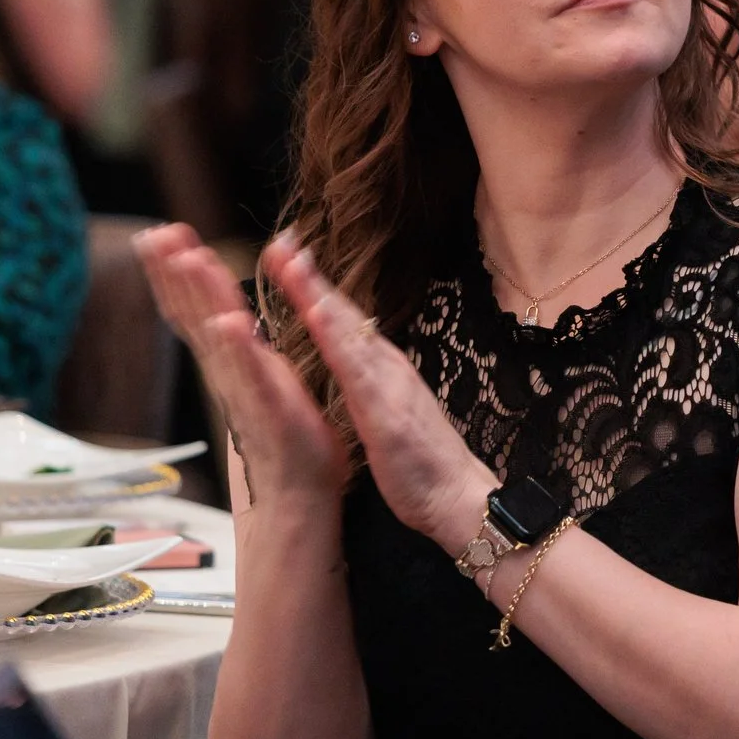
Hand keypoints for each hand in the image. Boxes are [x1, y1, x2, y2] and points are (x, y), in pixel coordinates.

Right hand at [133, 224, 347, 504]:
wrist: (296, 495)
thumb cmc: (284, 437)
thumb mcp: (259, 377)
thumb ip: (244, 344)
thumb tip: (228, 311)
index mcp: (230, 360)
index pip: (194, 307)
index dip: (176, 271)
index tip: (161, 232)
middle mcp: (228, 372)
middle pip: (193, 313)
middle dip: (174, 272)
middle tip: (156, 233)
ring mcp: (245, 390)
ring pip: (215, 335)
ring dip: (199, 297)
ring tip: (187, 258)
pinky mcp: (270, 410)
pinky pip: (251, 376)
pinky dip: (238, 349)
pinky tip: (228, 323)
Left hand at [258, 230, 499, 553]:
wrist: (457, 497)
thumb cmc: (422, 462)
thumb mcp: (388, 411)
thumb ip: (371, 382)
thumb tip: (353, 361)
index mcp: (380, 368)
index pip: (343, 320)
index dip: (313, 287)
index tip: (287, 255)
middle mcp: (385, 366)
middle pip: (343, 314)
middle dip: (310, 276)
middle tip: (281, 241)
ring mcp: (387, 385)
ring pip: (348, 332)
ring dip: (319, 296)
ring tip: (292, 263)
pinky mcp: (386, 413)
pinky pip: (357, 373)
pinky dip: (337, 342)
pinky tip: (319, 319)